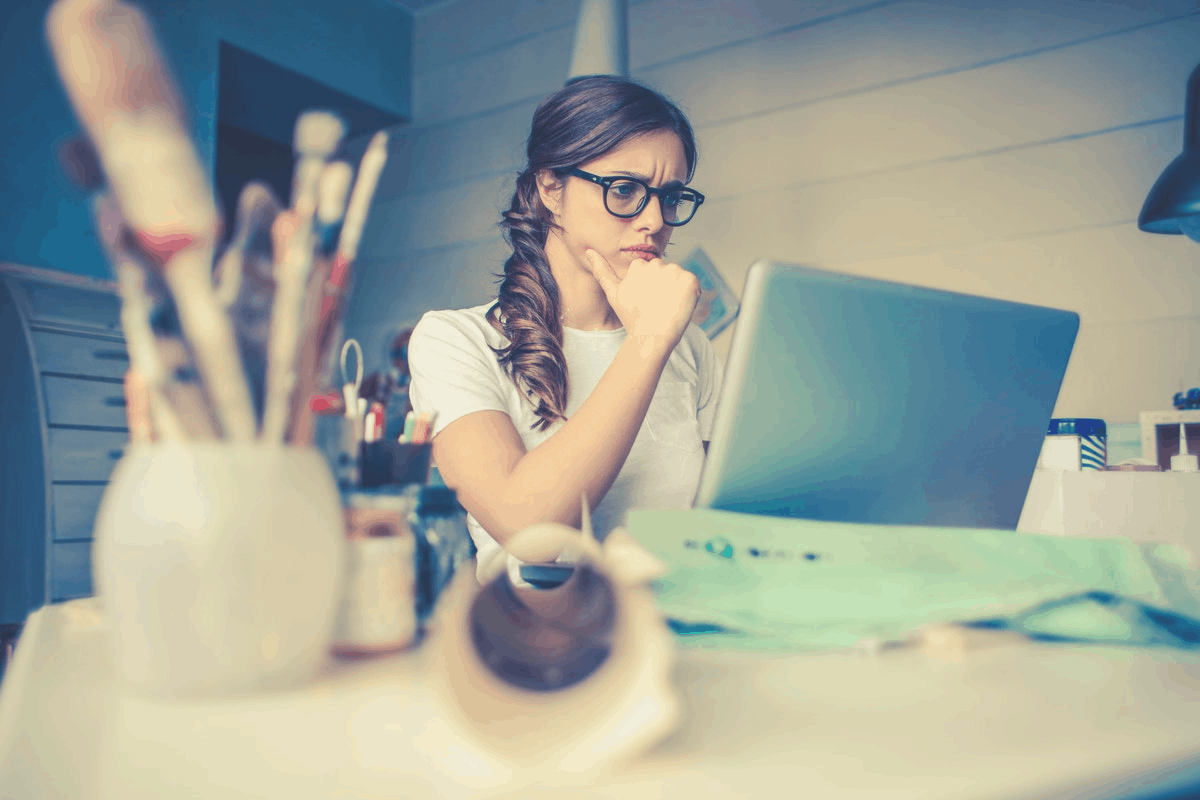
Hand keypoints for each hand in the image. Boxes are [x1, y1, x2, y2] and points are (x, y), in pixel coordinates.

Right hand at [583, 249, 699, 347]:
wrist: (651, 336)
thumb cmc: (632, 317)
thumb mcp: (613, 293)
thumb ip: (602, 270)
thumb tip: (588, 250)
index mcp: (639, 266)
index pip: (651, 272)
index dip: (650, 289)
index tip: (647, 302)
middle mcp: (656, 264)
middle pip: (665, 272)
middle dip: (664, 286)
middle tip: (657, 306)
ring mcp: (674, 271)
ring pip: (679, 278)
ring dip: (677, 290)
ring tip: (668, 308)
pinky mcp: (690, 280)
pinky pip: (693, 284)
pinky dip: (690, 295)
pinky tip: (679, 307)